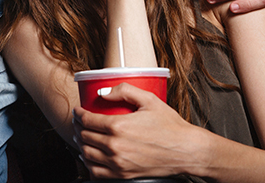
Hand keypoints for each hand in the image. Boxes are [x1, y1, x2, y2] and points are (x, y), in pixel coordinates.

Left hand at [73, 84, 208, 179]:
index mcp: (119, 126)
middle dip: (78, 127)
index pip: (87, 120)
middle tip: (78, 122)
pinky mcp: (124, 175)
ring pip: (87, 155)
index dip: (78, 114)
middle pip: (85, 137)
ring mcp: (118, 163)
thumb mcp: (149, 100)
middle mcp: (115, 146)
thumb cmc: (170, 126)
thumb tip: (102, 92)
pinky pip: (97, 172)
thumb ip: (124, 90)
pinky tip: (89, 157)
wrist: (186, 151)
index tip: (78, 111)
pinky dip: (88, 164)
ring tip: (81, 137)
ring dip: (80, 145)